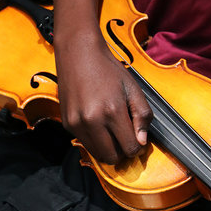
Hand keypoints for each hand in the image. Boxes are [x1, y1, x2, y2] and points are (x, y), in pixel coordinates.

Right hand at [55, 28, 152, 163]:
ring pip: (97, 155)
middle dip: (122, 151)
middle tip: (125, 137)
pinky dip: (95, 140)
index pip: (130, 148)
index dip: (138, 146)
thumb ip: (142, 116)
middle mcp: (92, 121)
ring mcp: (77, 124)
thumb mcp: (133, 89)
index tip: (137, 138)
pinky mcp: (67, 124)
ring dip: (108, 148)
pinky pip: (85, 143)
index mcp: (112, 111)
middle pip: (112, 158)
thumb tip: (142, 141)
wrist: (79, 53)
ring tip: (112, 130)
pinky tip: (99, 123)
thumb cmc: (108, 69)